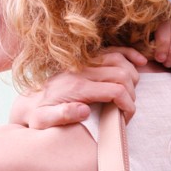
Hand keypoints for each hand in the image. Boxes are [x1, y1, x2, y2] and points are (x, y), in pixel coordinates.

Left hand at [9, 47, 145, 128]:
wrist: (30, 101)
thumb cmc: (39, 115)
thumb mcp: (43, 120)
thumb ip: (61, 116)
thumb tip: (84, 110)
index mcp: (77, 87)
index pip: (115, 90)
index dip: (128, 105)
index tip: (126, 118)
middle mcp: (82, 71)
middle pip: (122, 74)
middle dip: (132, 93)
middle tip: (128, 107)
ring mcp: (86, 62)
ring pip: (120, 60)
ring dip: (133, 76)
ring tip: (132, 93)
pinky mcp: (88, 59)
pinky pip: (114, 50)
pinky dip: (130, 54)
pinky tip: (140, 62)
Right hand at [151, 20, 170, 77]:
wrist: (139, 72)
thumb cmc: (158, 71)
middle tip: (167, 64)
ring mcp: (160, 24)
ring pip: (167, 25)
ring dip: (164, 44)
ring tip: (160, 59)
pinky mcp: (146, 25)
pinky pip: (153, 26)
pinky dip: (155, 41)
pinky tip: (152, 53)